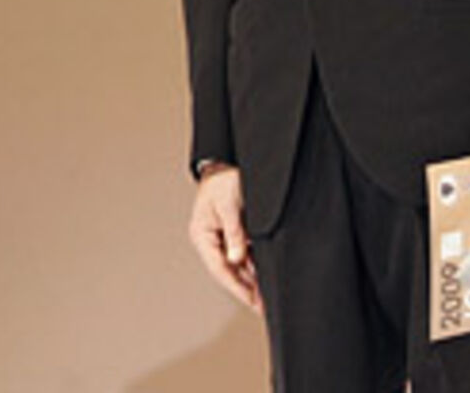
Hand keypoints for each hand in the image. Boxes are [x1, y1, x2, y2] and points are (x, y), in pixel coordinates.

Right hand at [187, 165, 259, 312]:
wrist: (225, 163)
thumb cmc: (223, 180)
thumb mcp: (229, 205)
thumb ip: (234, 232)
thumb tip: (236, 258)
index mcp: (202, 234)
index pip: (219, 268)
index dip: (237, 287)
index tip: (251, 301)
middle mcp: (211, 239)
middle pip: (229, 271)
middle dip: (246, 289)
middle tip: (263, 307)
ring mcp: (221, 237)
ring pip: (237, 265)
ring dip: (251, 280)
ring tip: (267, 298)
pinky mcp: (233, 232)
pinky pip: (243, 255)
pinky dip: (254, 266)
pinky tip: (265, 278)